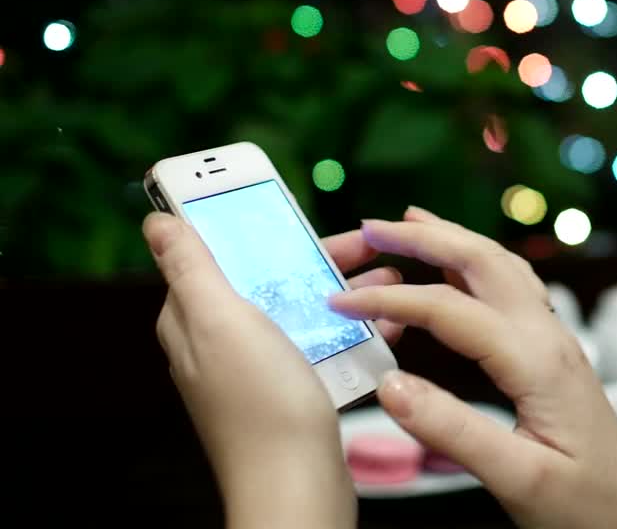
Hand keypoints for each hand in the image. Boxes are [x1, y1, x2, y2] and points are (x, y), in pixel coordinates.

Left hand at [142, 213, 401, 528]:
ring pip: (304, 309)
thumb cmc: (259, 406)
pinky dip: (356, 328)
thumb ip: (191, 268)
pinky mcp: (295, 391)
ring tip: (390, 276)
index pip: (214, 253)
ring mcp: (261, 368)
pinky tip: (389, 322)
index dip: (244, 222)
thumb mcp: (220, 322)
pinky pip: (326, 344)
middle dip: (315, 254)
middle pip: (269, 277)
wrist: (297, 487)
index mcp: (196, 319)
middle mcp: (224, 342)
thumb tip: (157, 220)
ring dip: (346, 288)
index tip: (278, 198)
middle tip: (365, 239)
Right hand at [328, 207, 616, 528]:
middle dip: (422, 236)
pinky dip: (472, 264)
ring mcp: (552, 339)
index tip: (338, 301)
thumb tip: (389, 385)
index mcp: (537, 361)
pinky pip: (509, 288)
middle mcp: (547, 336)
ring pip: (499, 266)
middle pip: (482, 261)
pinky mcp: (550, 352)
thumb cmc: (589, 503)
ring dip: (450, 240)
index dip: (391, 298)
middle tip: (367, 227)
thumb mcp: (519, 479)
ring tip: (404, 225)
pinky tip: (455, 267)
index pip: (451, 308)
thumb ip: (455, 431)